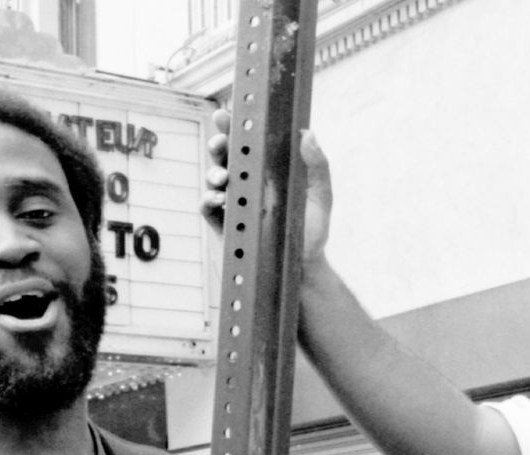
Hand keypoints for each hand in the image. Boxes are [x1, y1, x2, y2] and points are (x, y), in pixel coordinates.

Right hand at [200, 108, 332, 263]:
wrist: (302, 268)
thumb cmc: (311, 230)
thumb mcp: (320, 195)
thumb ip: (317, 165)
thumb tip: (307, 133)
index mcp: (267, 170)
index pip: (248, 143)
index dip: (236, 126)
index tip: (229, 112)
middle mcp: (247, 183)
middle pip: (226, 156)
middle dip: (218, 144)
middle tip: (220, 141)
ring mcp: (234, 203)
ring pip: (214, 180)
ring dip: (214, 173)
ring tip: (223, 176)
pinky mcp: (225, 225)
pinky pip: (209, 209)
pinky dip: (209, 201)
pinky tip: (219, 199)